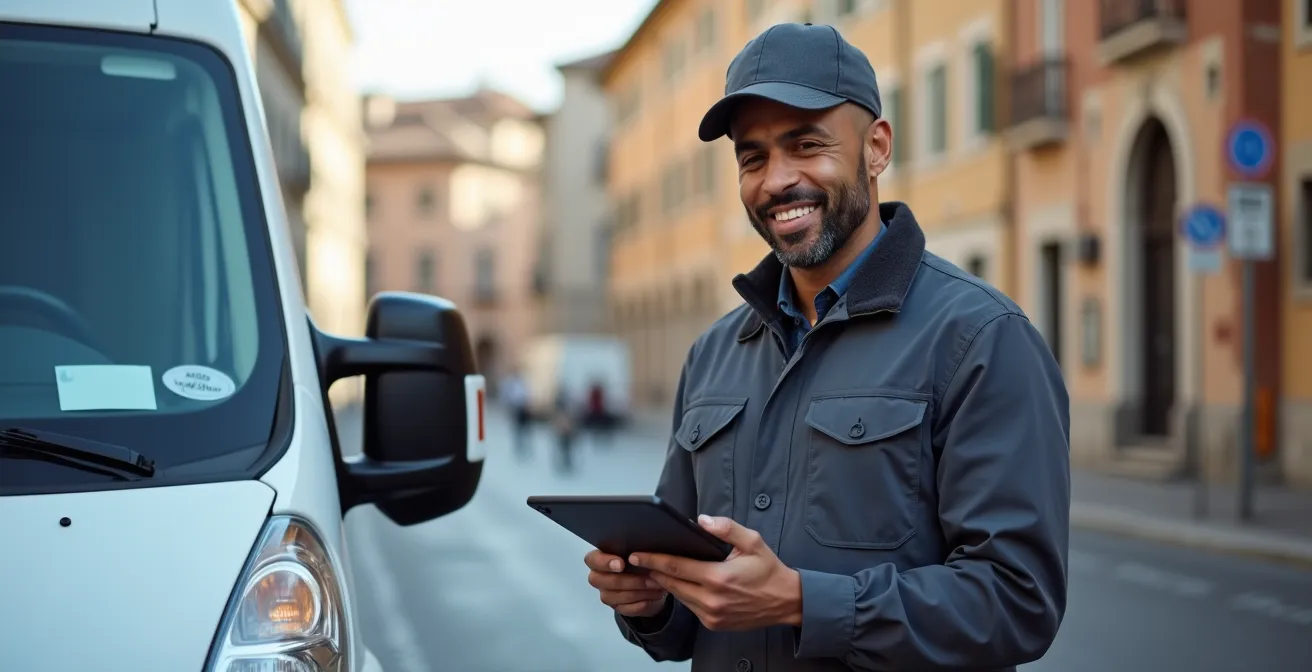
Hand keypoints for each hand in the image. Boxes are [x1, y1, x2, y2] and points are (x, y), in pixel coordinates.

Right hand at [585, 549, 669, 617]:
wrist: (649, 583)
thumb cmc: (640, 563)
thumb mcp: (638, 553)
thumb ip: (634, 552)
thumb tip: (640, 554)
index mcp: (599, 559)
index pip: (593, 560)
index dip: (605, 562)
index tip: (621, 564)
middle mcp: (598, 577)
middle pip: (602, 581)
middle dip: (628, 580)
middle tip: (649, 577)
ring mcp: (606, 594)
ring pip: (615, 596)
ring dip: (638, 592)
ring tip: (657, 585)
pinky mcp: (617, 608)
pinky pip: (626, 608)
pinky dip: (641, 604)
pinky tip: (653, 597)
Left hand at [629, 515, 801, 631]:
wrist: (786, 601)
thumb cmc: (768, 570)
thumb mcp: (752, 541)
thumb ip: (726, 528)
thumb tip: (702, 520)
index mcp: (718, 578)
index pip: (676, 566)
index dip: (653, 560)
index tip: (636, 554)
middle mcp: (712, 600)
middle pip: (672, 583)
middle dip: (653, 570)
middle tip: (638, 560)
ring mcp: (711, 615)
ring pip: (679, 596)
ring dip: (666, 583)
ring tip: (653, 569)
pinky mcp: (713, 624)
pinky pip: (690, 607)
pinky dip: (681, 594)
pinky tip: (677, 583)